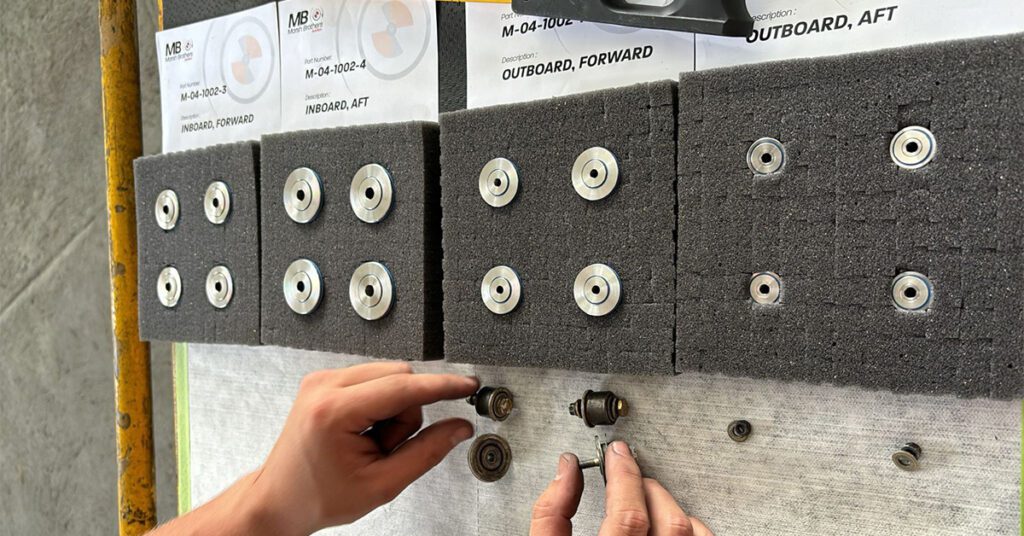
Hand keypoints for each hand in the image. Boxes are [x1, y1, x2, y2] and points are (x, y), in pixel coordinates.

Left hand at [151, 362, 477, 535]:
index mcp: (334, 411)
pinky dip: (379, 405)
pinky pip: (373, 379)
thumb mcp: (382, 484)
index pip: (403, 386)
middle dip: (406, 414)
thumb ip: (427, 452)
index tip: (466, 385)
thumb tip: (458, 428)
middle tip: (387, 448)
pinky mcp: (324, 380)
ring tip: (371, 443)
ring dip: (393, 410)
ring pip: (389, 375)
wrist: (280, 498)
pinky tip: (363, 431)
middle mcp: (324, 386)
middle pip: (399, 377)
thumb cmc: (317, 495)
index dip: (442, 386)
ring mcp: (322, 379)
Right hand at [530, 441, 712, 535]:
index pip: (629, 514)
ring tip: (647, 498)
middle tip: (626, 474)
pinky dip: (690, 527)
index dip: (624, 474)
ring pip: (688, 532)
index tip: (616, 453)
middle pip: (667, 521)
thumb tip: (568, 467)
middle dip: (645, 486)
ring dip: (670, 506)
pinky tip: (671, 523)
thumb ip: (551, 512)